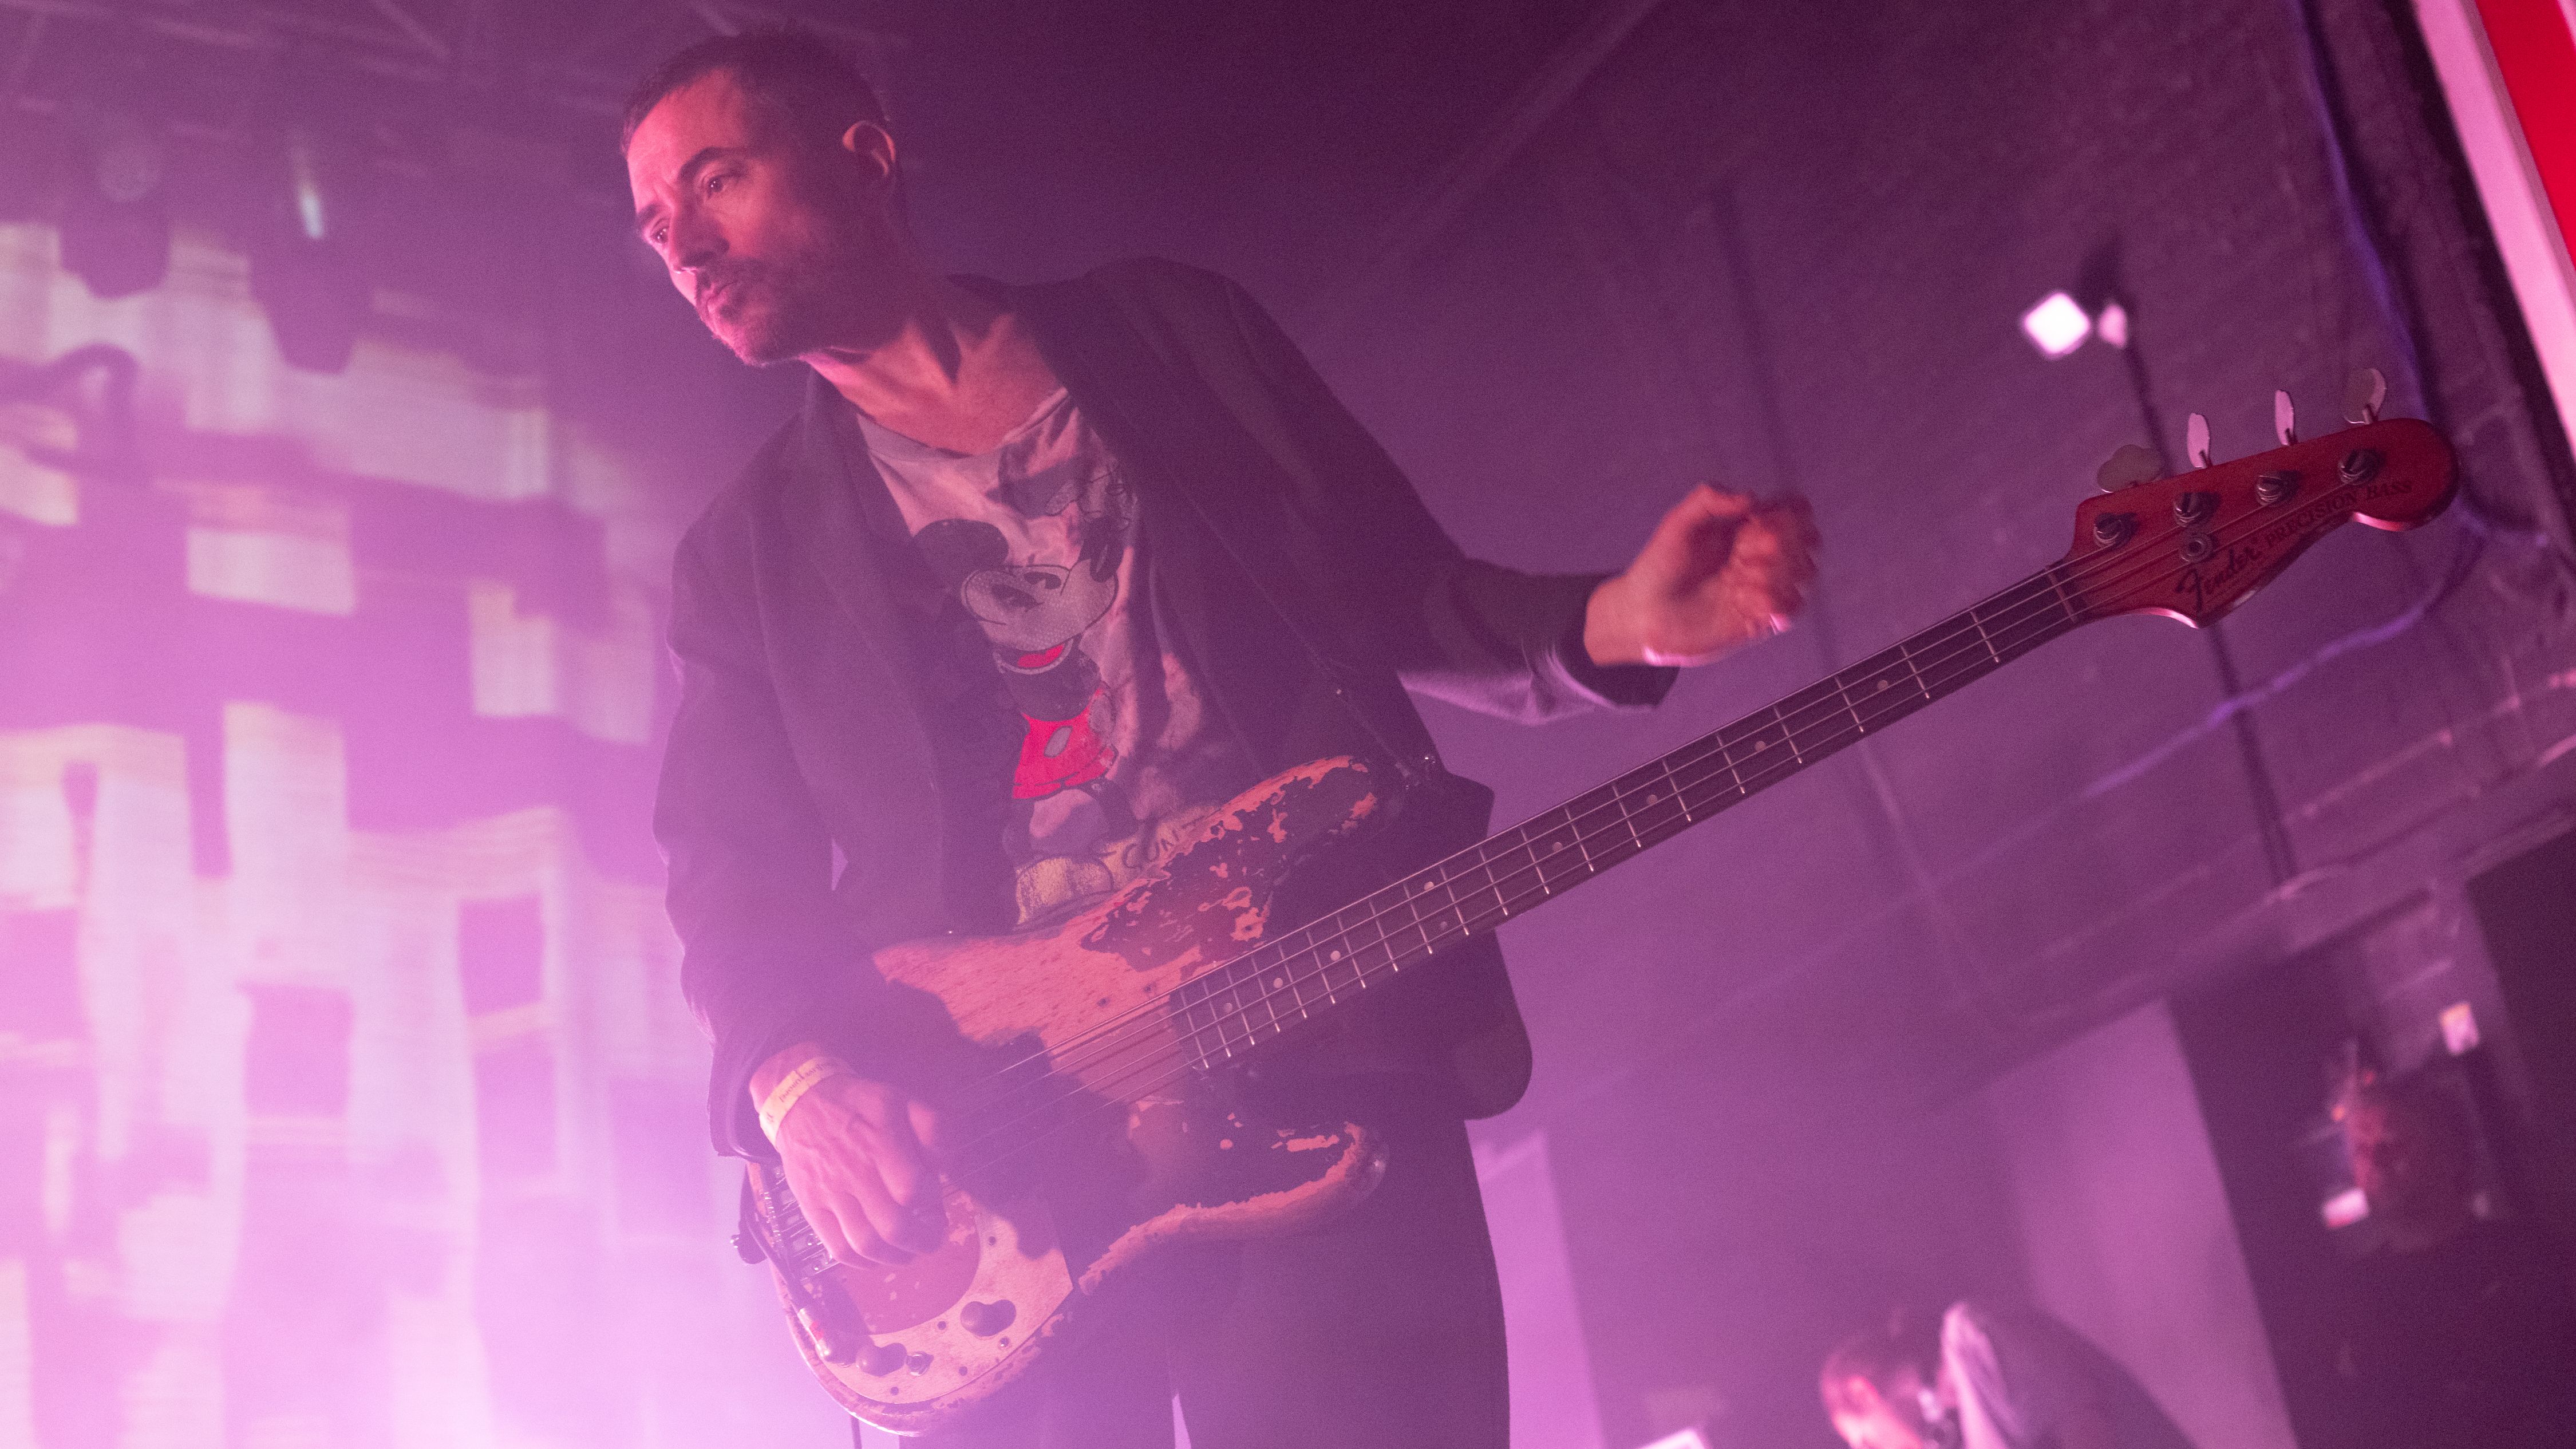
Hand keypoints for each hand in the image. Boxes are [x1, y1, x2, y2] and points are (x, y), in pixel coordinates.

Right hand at [753, 1043, 946, 1265]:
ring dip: (896, 1257)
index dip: (931, 1203)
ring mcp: (830, 1194)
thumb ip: (934, 1128)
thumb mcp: (902, 1100)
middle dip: (923, 1240)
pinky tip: (878, 1256)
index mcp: (880, 1142)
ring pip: (866, 1244)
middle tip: (933, 1237)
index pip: (912, 1189)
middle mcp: (854, 1172)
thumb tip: (946, 1165)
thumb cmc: (858, 1104)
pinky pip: (837, 1248)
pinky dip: (862, 1262)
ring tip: (909, 1251)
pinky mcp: (811, 1207)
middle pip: (893, 1226)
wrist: (800, 1103)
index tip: (936, 1202)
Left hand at [1584, 486, 1818, 667]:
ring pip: (1806, 572)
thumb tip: (1752, 498)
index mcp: (1747, 528)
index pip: (1793, 511)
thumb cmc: (1658, 568)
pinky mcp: (1761, 619)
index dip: (1792, 511)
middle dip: (1786, 542)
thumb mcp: (1678, 523)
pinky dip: (1780, 603)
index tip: (1763, 518)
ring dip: (1781, 572)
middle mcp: (1762, 556)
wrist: (1643, 616)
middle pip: (1808, 540)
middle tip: (1748, 551)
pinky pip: (1793, 608)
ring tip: (1740, 582)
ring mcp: (1764, 587)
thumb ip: (1709, 499)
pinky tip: (1749, 603)